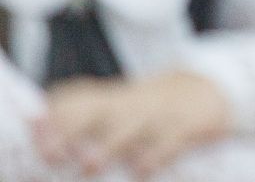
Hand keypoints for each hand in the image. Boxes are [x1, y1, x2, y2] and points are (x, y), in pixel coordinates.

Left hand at [35, 70, 229, 177]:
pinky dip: (157, 154)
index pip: (80, 100)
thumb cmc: (150, 111)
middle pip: (102, 109)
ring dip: (112, 142)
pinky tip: (142, 171)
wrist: (208, 89)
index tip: (44, 145)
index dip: (58, 120)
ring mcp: (165, 110)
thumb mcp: (120, 107)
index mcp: (114, 99)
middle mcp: (136, 101)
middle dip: (76, 128)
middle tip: (54, 153)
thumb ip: (84, 116)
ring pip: (135, 121)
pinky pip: (173, 137)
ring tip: (90, 166)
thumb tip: (40, 128)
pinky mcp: (191, 123)